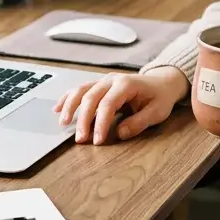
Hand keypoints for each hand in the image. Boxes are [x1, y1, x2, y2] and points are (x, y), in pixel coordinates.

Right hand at [53, 66, 188, 144]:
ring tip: (64, 124)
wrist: (161, 82)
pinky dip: (67, 98)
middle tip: (80, 139)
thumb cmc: (159, 97)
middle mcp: (112, 80)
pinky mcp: (99, 85)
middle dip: (83, 119)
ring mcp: (104, 80)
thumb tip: (120, 133)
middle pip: (91, 97)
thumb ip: (139, 122)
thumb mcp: (157, 112)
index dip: (101, 123)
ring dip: (70, 106)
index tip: (96, 140)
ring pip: (81, 90)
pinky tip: (57, 109)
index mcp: (126, 84)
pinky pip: (80, 89)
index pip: (108, 104)